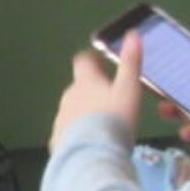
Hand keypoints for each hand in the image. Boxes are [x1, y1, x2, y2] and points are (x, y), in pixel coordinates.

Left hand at [51, 34, 144, 149]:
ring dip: (84, 114)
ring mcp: (60, 120)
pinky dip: (78, 135)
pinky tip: (91, 144)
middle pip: (78, 88)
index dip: (92, 60)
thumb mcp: (129, 89)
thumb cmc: (114, 119)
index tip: (101, 63)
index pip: (83, 61)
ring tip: (103, 126)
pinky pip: (68, 133)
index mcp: (85, 82)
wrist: (93, 157)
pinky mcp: (56, 141)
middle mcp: (68, 97)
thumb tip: (132, 33)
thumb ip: (131, 63)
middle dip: (91, 90)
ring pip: (72, 111)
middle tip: (109, 100)